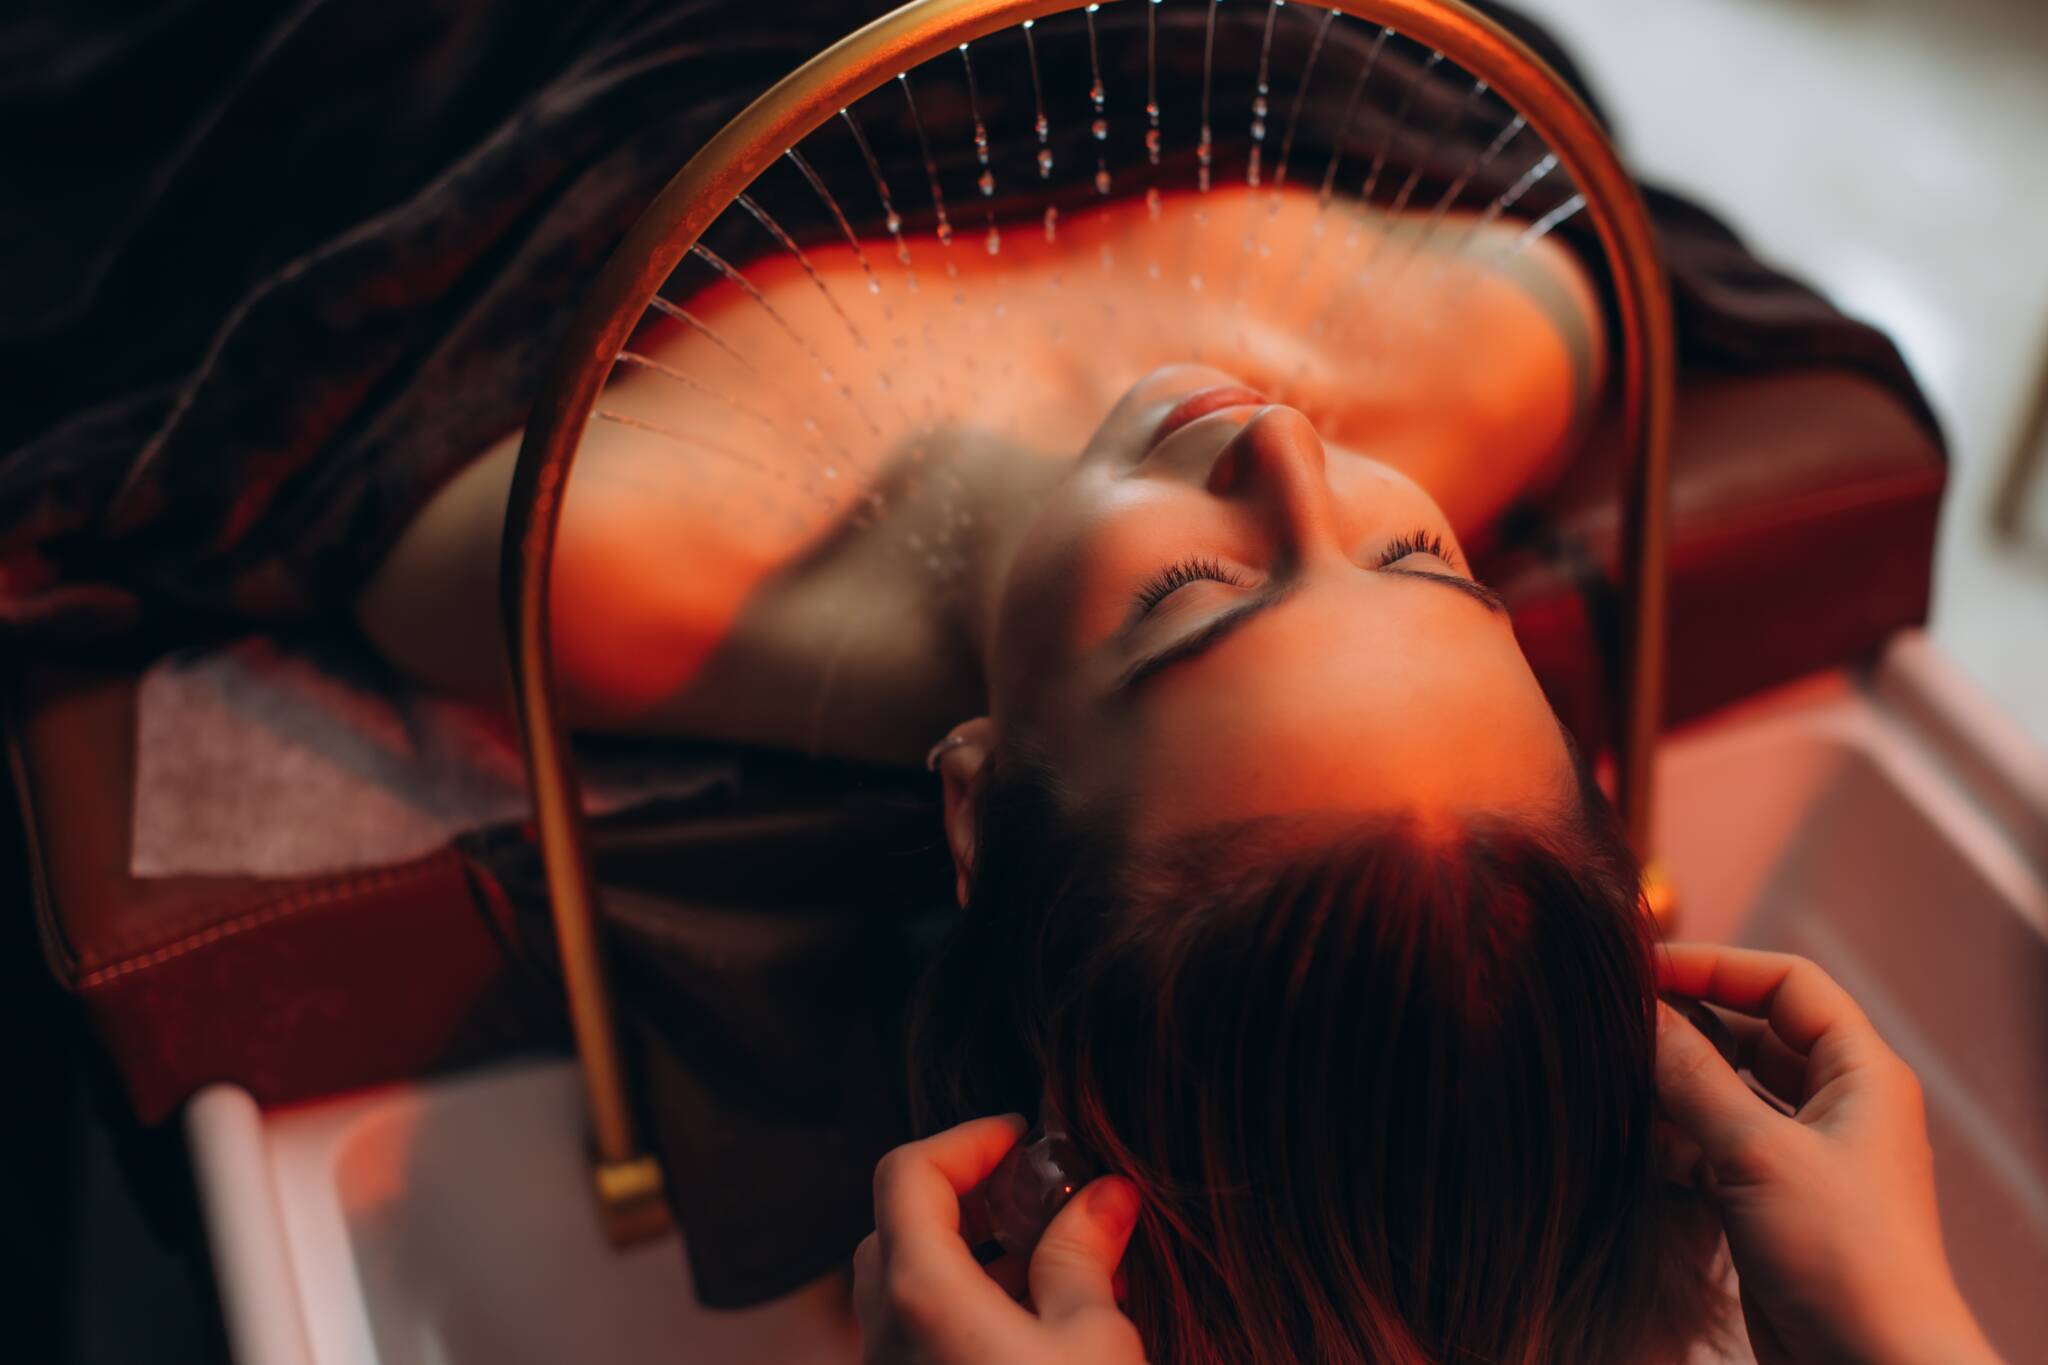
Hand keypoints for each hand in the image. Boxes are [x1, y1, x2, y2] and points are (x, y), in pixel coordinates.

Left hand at [854, 1115, 1147, 1364]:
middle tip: (1036, 1193)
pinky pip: (922, 1334)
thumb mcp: (1093, 1339)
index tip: (1024, 1138)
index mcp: (921, 1296)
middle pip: (901, 1226)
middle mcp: (887, 1335)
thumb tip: (1105, 1195)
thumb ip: (1084, 1256)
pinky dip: (968, 1305)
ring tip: (1052, 1259)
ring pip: (908, 1287)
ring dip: (972, 1256)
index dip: (968, 1140)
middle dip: (971, 1196)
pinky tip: (1038, 1318)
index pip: (907, 1173)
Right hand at [1654, 943, 1999, 1364]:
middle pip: (1752, 1033)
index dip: (1717, 966)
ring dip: (1675, 1085)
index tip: (1642, 969)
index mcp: (1861, 1073)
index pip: (1786, 983)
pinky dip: (1676, 1139)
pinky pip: (1717, 1145)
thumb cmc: (1843, 1255)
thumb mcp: (1758, 1152)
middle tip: (1616, 1023)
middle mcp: (1837, 1104)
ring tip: (1614, 1081)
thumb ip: (1693, 1077)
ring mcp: (1805, 1154)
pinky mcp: (1775, 1200)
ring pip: (1729, 1091)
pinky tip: (1635, 1144)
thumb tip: (1641, 1014)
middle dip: (1687, 1025)